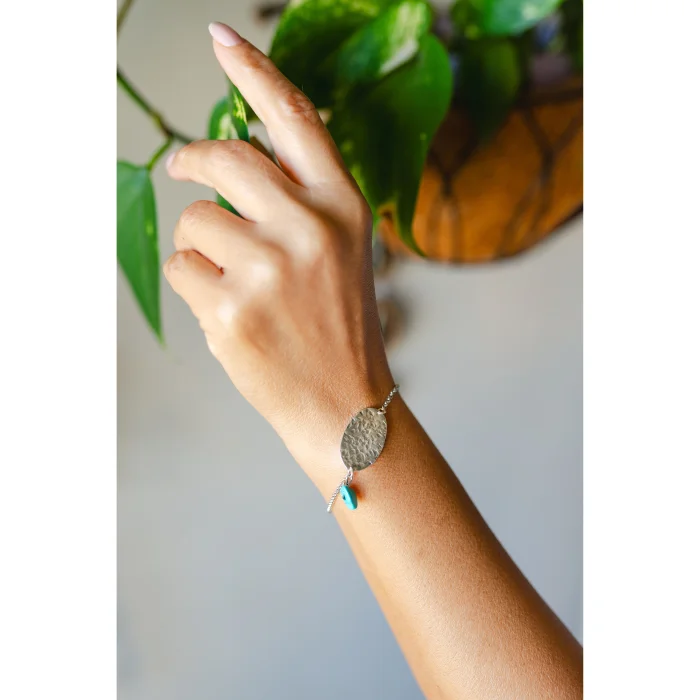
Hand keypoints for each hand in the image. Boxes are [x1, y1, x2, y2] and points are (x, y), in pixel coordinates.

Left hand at [163, 23, 393, 481]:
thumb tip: (232, 155)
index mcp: (344, 206)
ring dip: (203, 246)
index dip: (255, 71)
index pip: (295, 119)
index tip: (220, 39)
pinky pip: (183, 267)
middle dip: (194, 162)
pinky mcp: (231, 308)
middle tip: (184, 171)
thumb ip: (299, 200)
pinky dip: (196, 285)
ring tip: (239, 285)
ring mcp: (269, 267)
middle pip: (223, 157)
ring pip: (195, 219)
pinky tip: (231, 314)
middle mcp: (309, 225)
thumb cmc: (339, 326)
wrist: (346, 406)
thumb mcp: (343, 250)